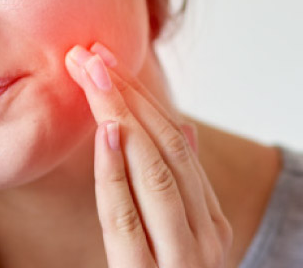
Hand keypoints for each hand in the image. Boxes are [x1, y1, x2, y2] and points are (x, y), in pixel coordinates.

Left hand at [65, 43, 232, 267]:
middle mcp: (206, 239)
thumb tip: (186, 128)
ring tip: (90, 74)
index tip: (107, 60)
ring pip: (154, 174)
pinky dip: (115, 172)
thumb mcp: (178, 238)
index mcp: (212, 224)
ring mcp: (183, 261)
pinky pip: (126, 218)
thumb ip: (182, 191)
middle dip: (127, 94)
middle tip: (90, 55)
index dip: (141, 96)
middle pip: (168, 148)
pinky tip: (105, 131)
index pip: (178, 142)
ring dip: (119, 115)